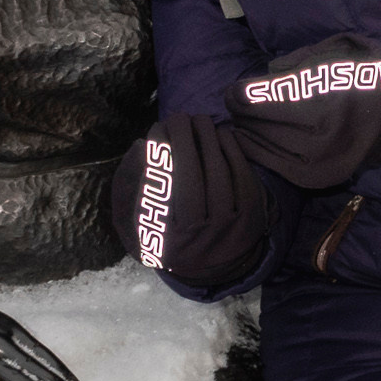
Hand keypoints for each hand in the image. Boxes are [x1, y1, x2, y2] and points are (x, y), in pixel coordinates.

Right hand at [112, 112, 268, 286]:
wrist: (214, 264)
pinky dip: (230, 149)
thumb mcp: (135, 221)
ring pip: (216, 174)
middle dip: (182, 140)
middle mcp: (195, 239)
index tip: (155, 131)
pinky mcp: (251, 218)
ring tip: (197, 120)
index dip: (156, 156)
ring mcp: (226, 230)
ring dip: (207, 138)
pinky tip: (220, 133)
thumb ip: (129, 188)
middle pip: (188, 179)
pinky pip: (241, 175)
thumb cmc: (168, 231)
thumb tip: (140, 147)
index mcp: (163, 241)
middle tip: (176, 117)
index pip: (157, 191)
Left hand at [224, 32, 380, 192]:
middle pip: (259, 123)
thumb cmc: (365, 74)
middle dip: (242, 112)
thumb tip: (258, 83)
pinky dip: (261, 153)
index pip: (263, 99)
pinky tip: (254, 140)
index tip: (234, 89)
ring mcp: (322, 161)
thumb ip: (293, 64)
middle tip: (235, 103)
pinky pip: (278, 167)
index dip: (241, 93)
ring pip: (264, 147)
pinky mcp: (321, 178)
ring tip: (243, 120)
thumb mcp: (332, 53)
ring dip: (248, 133)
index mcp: (325, 96)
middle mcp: (322, 133)